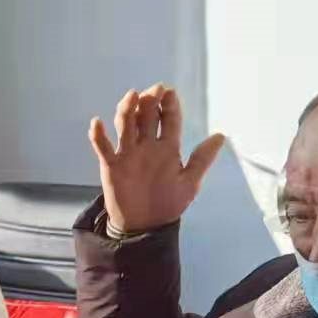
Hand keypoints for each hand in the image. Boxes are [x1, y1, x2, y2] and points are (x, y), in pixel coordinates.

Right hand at [88, 84, 225, 232]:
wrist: (144, 226)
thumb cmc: (168, 204)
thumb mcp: (190, 183)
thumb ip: (202, 159)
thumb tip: (220, 136)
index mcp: (167, 148)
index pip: (169, 120)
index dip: (170, 105)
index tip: (170, 93)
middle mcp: (147, 146)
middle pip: (147, 116)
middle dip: (150, 101)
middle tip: (154, 90)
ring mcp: (128, 154)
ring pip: (125, 125)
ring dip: (127, 110)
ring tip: (132, 96)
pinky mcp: (111, 166)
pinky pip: (103, 147)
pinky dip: (98, 135)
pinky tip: (97, 123)